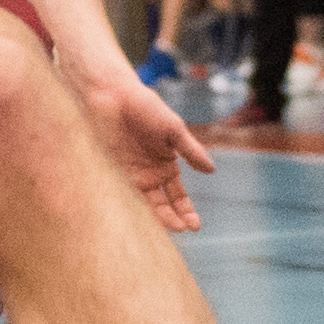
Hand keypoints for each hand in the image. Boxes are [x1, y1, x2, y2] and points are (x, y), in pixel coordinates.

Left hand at [77, 60, 209, 230]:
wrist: (112, 96)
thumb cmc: (145, 107)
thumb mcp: (173, 129)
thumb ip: (190, 150)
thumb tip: (211, 170)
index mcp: (166, 167)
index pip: (179, 198)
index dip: (187, 212)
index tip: (195, 226)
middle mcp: (149, 177)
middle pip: (163, 207)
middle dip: (173, 220)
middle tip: (181, 228)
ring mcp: (130, 177)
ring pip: (144, 206)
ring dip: (155, 219)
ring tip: (166, 227)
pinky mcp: (111, 175)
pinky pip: (122, 197)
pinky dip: (131, 209)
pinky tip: (140, 219)